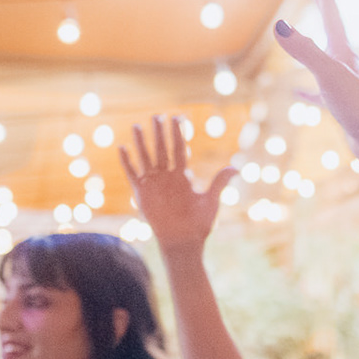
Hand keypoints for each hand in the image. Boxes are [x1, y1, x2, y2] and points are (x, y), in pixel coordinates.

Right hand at [120, 116, 238, 253]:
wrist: (183, 242)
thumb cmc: (199, 224)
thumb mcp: (211, 201)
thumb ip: (219, 182)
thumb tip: (236, 168)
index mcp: (182, 177)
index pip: (179, 150)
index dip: (178, 134)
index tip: (177, 118)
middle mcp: (167, 177)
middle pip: (161, 150)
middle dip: (159, 133)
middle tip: (156, 115)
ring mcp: (153, 184)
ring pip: (146, 158)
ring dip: (141, 143)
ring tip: (137, 126)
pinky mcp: (142, 193)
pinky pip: (133, 174)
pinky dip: (127, 162)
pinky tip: (122, 148)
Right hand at [272, 0, 358, 173]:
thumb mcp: (329, 75)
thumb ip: (305, 51)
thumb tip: (280, 27)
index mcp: (345, 51)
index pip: (331, 13)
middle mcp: (347, 64)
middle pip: (330, 29)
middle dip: (322, 7)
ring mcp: (344, 85)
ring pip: (324, 60)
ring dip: (312, 47)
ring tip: (300, 40)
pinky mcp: (342, 107)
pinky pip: (319, 94)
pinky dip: (307, 91)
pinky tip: (296, 94)